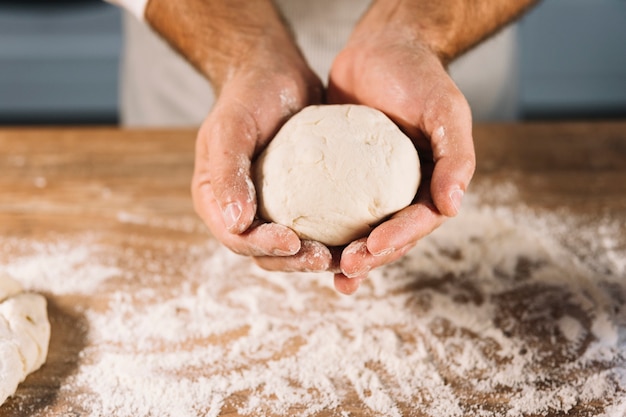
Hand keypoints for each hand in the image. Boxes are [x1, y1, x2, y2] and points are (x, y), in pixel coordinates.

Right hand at [145, 0, 331, 273]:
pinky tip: (359, 237)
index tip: (293, 242)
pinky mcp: (301, 201)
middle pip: (266, 253)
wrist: (276, 73)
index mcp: (217, 200)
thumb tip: (236, 224)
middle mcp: (243, 210)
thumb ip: (228, 173)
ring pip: (293, 248)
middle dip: (295, 261)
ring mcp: (272, 208)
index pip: (237, 238)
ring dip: (316, 257)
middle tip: (325, 257)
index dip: (263, 247)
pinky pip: (316, 227)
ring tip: (347, 255)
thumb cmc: (248, 95)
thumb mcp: (232, 127)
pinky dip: (334, 238)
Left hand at [327, 13, 475, 293]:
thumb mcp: (445, 109)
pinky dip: (322, 226)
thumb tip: (453, 206)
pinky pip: (332, 206)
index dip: (398, 239)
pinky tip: (303, 240)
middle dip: (369, 257)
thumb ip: (456, 156)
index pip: (418, 221)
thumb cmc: (419, 76)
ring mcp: (371, 186)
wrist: (382, 47)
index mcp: (431, 183)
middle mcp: (402, 191)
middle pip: (389, 235)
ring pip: (360, 230)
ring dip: (346, 254)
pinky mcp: (342, 177)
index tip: (371, 248)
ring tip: (326, 271)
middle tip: (344, 269)